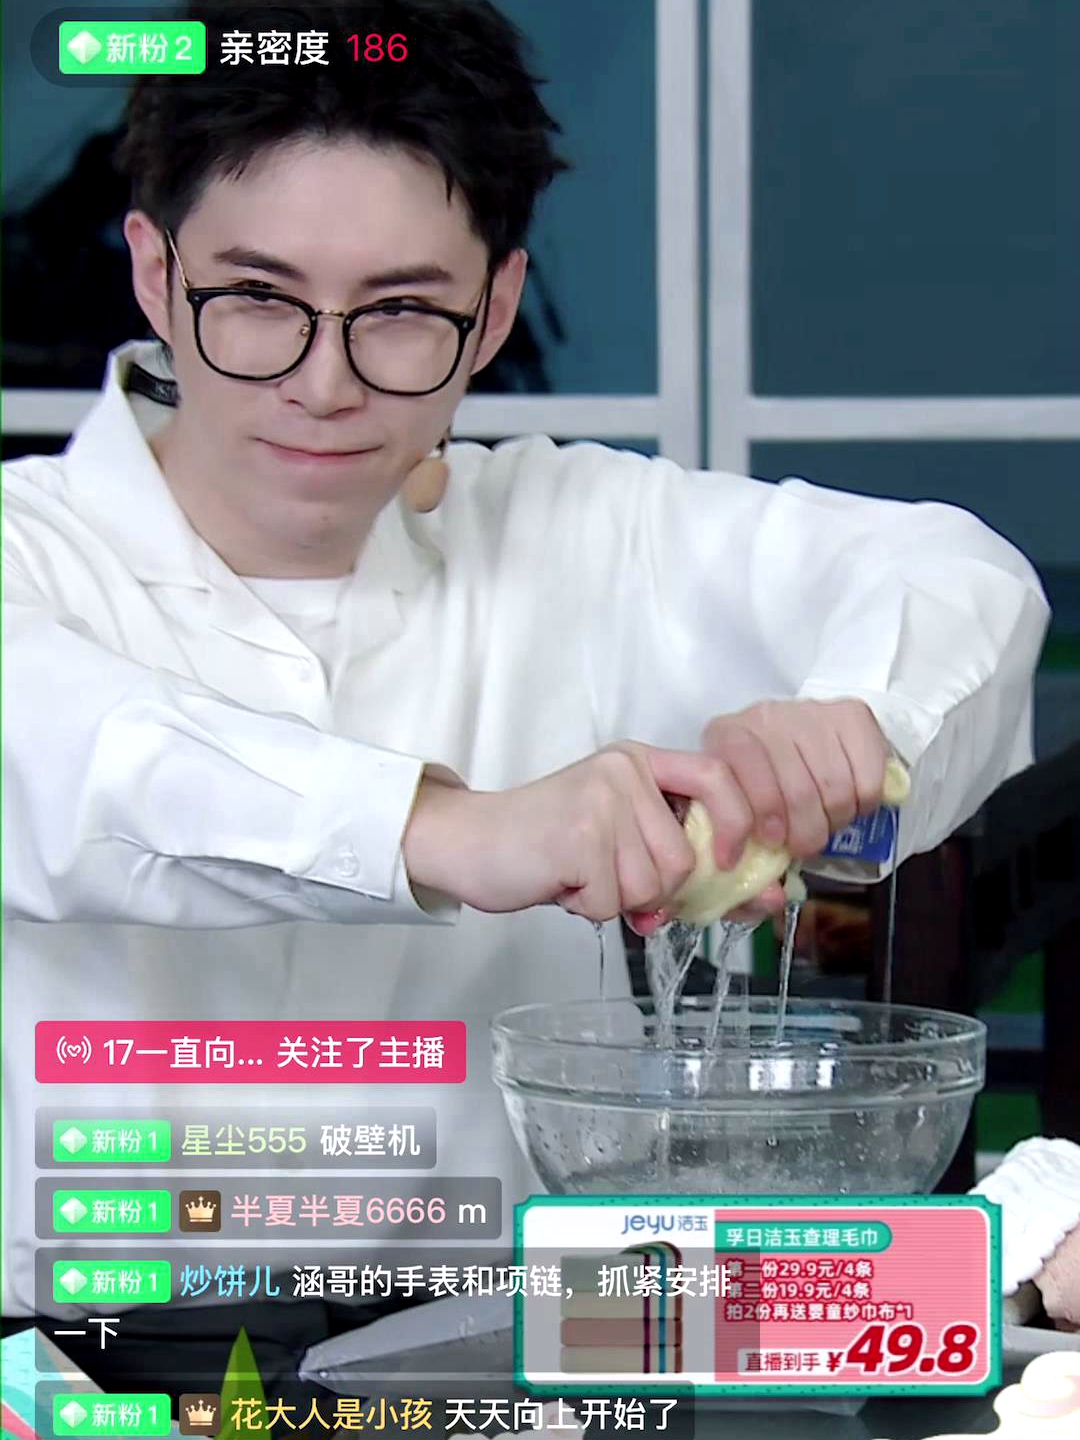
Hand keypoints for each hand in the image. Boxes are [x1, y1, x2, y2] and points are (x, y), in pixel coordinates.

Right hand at [402, 741, 773, 922]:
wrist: (469, 842)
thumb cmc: (548, 845)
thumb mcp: (619, 833)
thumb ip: (680, 856)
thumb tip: (764, 899)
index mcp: (640, 761)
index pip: (719, 776)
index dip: (739, 822)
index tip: (731, 861)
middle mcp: (624, 771)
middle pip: (684, 858)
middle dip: (654, 890)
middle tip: (612, 882)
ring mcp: (601, 800)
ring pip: (652, 885)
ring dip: (617, 900)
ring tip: (581, 876)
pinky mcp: (579, 836)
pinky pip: (612, 902)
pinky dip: (587, 908)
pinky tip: (562, 883)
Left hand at [628, 699, 889, 934]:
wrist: (796, 744)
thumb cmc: (760, 791)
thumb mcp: (736, 820)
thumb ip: (743, 865)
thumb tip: (771, 898)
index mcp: (725, 737)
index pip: (734, 779)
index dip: (744, 825)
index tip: (750, 852)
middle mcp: (766, 716)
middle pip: (796, 792)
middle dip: (802, 834)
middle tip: (799, 845)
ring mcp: (811, 713)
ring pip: (835, 789)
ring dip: (832, 822)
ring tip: (822, 823)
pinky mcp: (853, 716)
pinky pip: (867, 778)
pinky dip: (862, 805)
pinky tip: (846, 803)